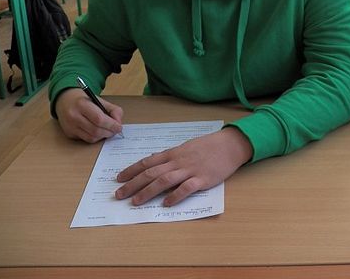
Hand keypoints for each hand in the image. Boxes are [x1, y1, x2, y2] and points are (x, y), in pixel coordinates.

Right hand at [55, 88, 123, 142]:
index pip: (99, 119)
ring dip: (103, 136)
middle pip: (96, 130)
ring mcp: (70, 126)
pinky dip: (96, 137)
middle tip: (115, 130)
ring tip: (108, 131)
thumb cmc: (85, 100)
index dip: (111, 125)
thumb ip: (113, 110)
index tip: (119, 127)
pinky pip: (86, 139)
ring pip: (91, 137)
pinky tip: (99, 132)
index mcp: (82, 104)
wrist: (65, 101)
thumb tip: (118, 123)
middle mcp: (74, 116)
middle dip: (109, 132)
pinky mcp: (69, 133)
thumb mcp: (100, 100)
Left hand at [115, 127, 252, 205]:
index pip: (148, 162)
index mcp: (174, 153)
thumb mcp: (186, 147)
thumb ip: (171, 156)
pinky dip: (175, 196)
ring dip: (148, 191)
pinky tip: (166, 204)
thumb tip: (154, 161)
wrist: (230, 145)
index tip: (119, 179)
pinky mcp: (203, 178)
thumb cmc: (208, 146)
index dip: (132, 170)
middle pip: (151, 172)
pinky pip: (186, 188)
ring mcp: (190, 170)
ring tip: (135, 201)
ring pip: (164, 180)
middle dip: (133, 184)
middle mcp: (178, 161)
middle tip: (119, 194)